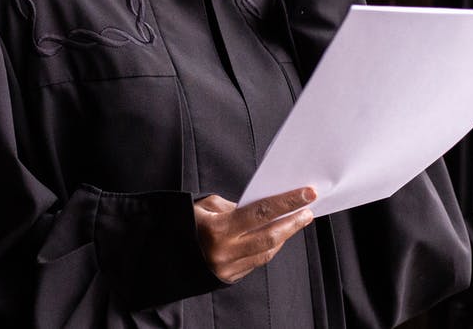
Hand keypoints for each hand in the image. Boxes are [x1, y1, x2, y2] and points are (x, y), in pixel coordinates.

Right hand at [193, 187, 315, 283]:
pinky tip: (277, 237)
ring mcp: (227, 267)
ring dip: (284, 236)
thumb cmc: (185, 224)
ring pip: (267, 252)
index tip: (307, 194)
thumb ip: (233, 206)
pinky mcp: (228, 278)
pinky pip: (256, 262)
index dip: (287, 202)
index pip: (261, 212)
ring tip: (295, 222)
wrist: (164, 254)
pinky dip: (269, 248)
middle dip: (293, 222)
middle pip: (270, 236)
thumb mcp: (204, 206)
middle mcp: (224, 251)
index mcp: (217, 228)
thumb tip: (261, 210)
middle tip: (308, 210)